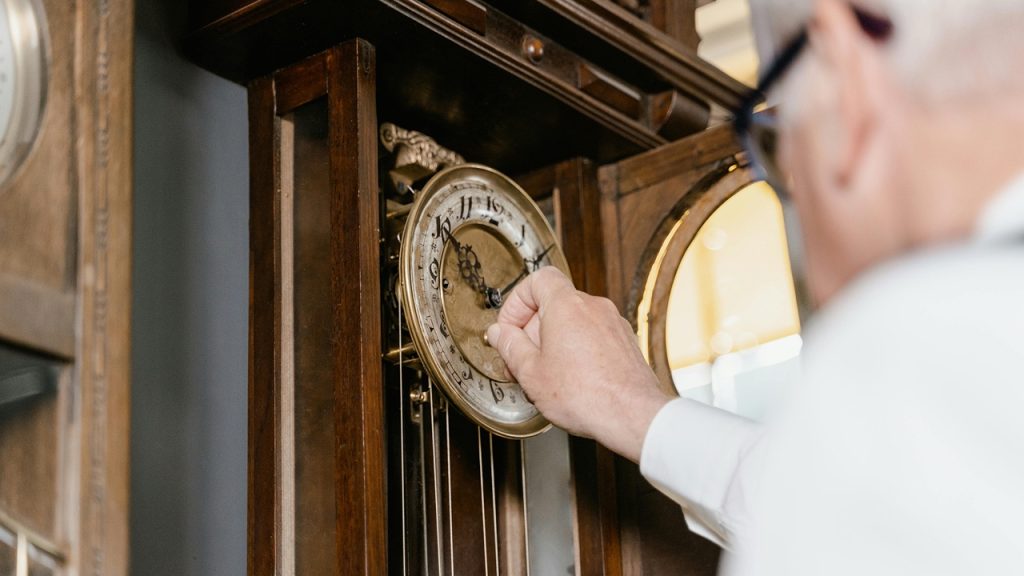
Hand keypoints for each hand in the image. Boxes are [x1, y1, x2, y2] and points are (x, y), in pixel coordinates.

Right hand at [485, 267, 669, 461]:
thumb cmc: (586, 395)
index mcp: (566, 305)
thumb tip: (499, 333)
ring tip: (546, 374)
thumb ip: (510, 347)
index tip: (510, 328)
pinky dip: (578, 349)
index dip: (517, 302)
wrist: (632, 415)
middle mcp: (593, 307)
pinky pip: (593, 335)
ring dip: (554, 342)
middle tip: (521, 360)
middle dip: (532, 330)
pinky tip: (572, 379)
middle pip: (554, 303)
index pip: (538, 279)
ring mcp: (613, 323)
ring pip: (574, 321)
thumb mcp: (531, 373)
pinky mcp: (625, 341)